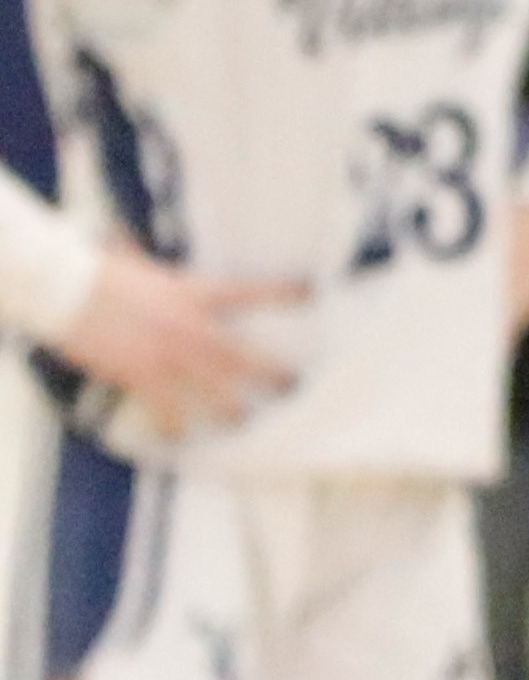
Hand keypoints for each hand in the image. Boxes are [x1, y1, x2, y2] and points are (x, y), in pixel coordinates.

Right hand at [57, 246, 303, 443]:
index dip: (283, 293)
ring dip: (230, 408)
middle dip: (271, 372)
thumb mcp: (133, 263)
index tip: (311, 293)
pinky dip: (171, 425)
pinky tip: (176, 438)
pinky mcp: (143, 376)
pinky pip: (165, 408)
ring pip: (214, 390)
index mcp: (194, 294)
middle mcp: (191, 328)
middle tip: (293, 384)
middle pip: (243, 356)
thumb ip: (144, 261)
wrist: (67, 291)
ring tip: (244, 421)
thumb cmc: (97, 273)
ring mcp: (170, 356)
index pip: (249, 293)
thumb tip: (127, 241)